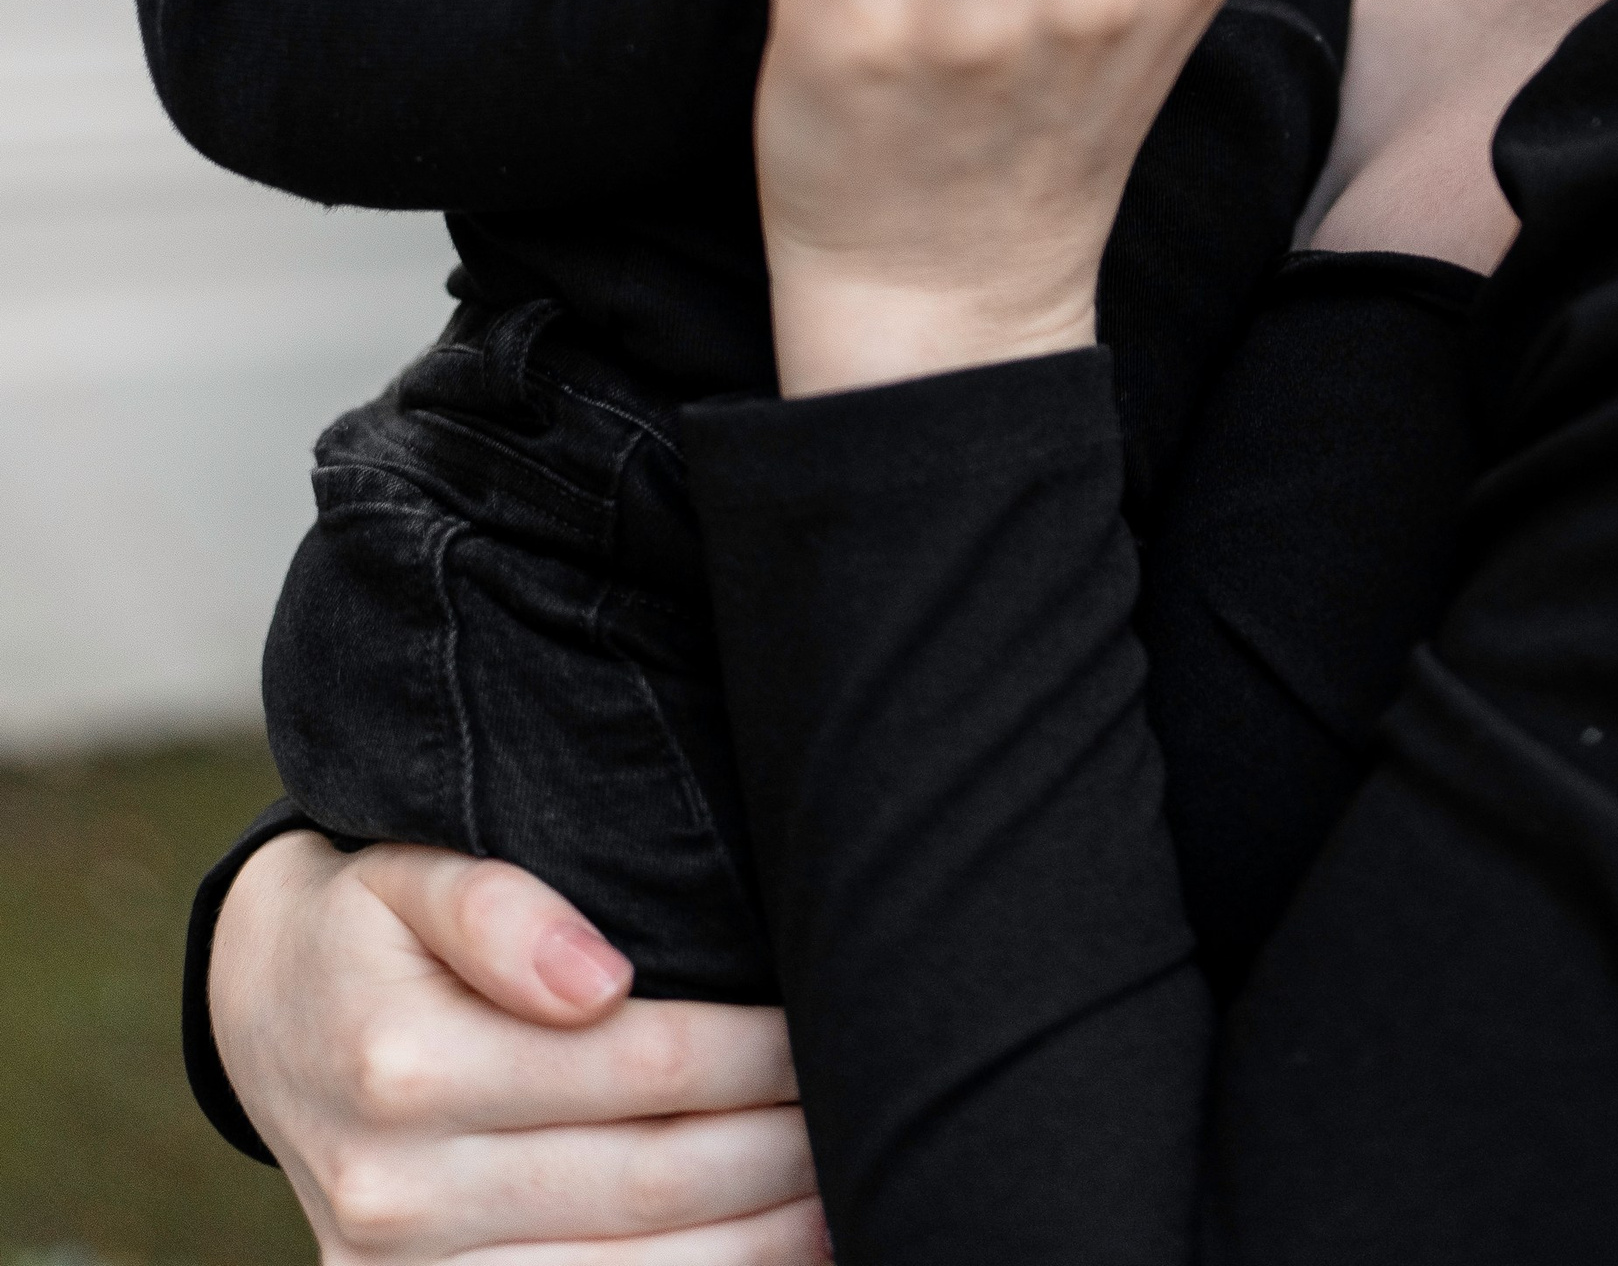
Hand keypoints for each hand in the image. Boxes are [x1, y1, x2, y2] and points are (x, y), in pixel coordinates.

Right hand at [209, 832, 813, 1265]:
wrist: (266, 1016)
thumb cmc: (371, 925)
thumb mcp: (412, 873)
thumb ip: (497, 906)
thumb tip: (595, 978)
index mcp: (403, 1062)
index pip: (637, 1061)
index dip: (751, 1049)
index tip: (824, 1025)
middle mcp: (394, 1189)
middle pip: (648, 1176)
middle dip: (776, 1146)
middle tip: (866, 1105)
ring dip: (755, 1240)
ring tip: (839, 1192)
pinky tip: (771, 1255)